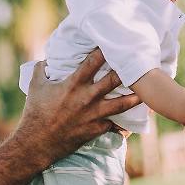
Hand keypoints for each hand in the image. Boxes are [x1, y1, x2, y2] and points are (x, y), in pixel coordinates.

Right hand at [15, 48, 141, 168]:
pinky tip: (138, 117)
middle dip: (127, 71)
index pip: (91, 63)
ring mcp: (94, 114)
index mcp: (72, 85)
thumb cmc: (35, 112)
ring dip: (136, 97)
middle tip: (140, 62)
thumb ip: (41, 69)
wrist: (37, 142)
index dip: (103, 52)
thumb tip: (47, 58)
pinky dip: (125, 120)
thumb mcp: (35, 86)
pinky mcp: (98, 128)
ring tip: (149, 91)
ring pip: (122, 104)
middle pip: (113, 81)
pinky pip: (115, 123)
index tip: (113, 42)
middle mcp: (87, 98)